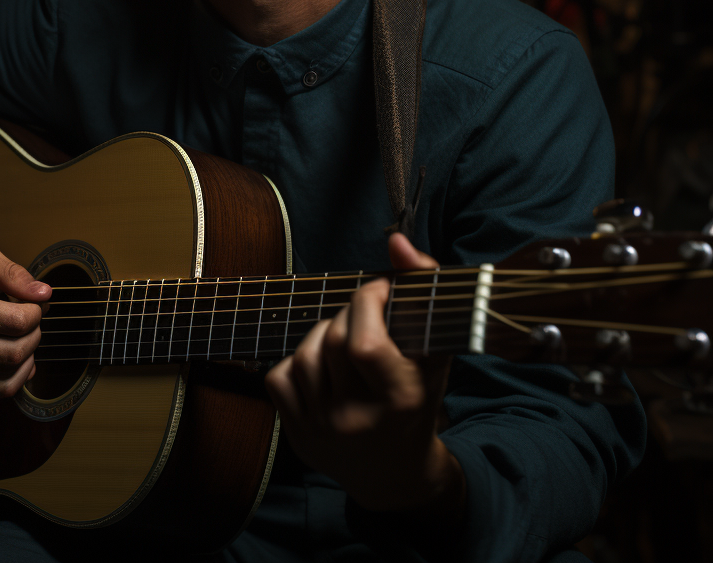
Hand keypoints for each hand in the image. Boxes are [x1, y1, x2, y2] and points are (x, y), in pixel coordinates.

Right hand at [0, 241, 50, 398]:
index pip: (16, 322)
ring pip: (5, 380)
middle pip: (14, 352)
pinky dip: (8, 376)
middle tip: (30, 318)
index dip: (36, 311)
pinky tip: (8, 355)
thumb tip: (43, 294)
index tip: (34, 302)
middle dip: (34, 333)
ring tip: (19, 337)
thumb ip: (11, 272)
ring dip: (25, 358)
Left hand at [265, 234, 464, 520]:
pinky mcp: (298, 437)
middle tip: (366, 313)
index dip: (367, 302)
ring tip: (345, 339)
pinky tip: (322, 366)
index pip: (364, 343)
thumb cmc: (419, 398)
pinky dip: (296, 360)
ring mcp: (323, 431)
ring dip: (323, 334)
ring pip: (304, 354)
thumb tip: (397, 241)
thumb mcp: (435, 349)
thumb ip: (423, 287)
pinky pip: (279, 377)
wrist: (397, 475)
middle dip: (349, 313)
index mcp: (400, 401)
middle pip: (334, 340)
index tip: (380, 290)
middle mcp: (358, 421)